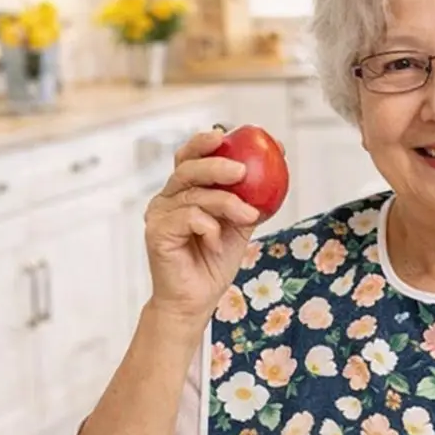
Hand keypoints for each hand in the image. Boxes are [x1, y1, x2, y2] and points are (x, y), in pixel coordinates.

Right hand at [144, 129, 260, 328]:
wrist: (195, 301)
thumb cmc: (213, 263)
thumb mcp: (239, 226)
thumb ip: (249, 198)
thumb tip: (277, 164)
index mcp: (183, 191)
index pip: (190, 157)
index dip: (206, 141)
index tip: (230, 133)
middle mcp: (167, 198)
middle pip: (188, 168)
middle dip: (216, 163)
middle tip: (242, 170)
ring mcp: (159, 214)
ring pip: (194, 194)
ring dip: (226, 202)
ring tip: (247, 215)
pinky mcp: (157, 232)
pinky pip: (189, 217)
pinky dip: (208, 227)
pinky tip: (214, 242)